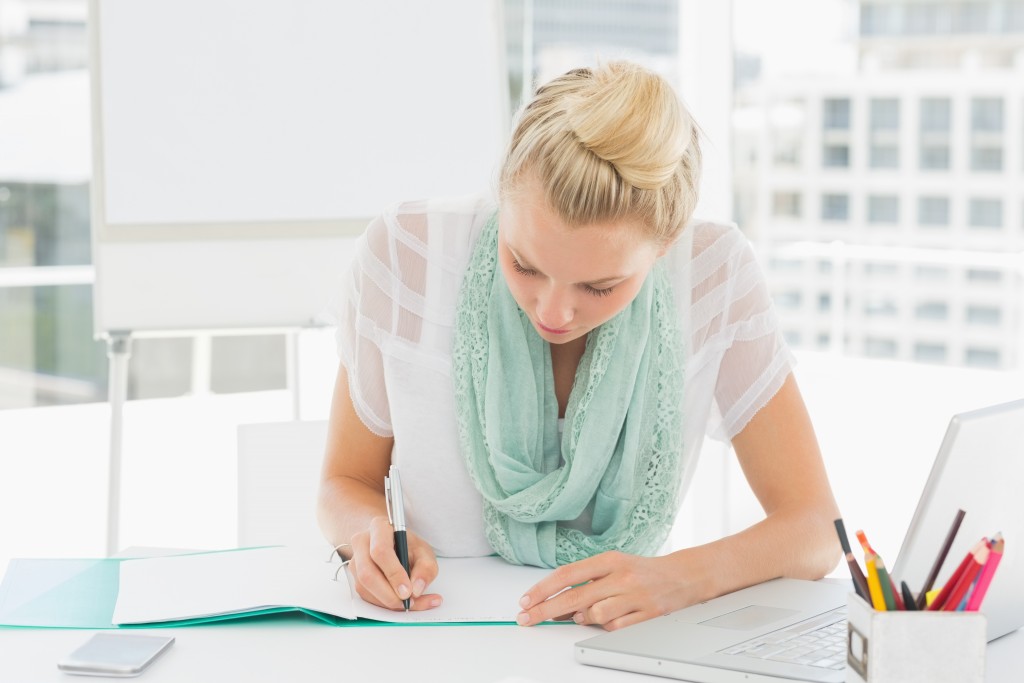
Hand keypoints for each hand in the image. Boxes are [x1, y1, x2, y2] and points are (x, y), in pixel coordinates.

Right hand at [347, 515, 441, 610]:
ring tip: (412, 603)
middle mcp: (361, 543)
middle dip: (389, 594)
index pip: (380, 551)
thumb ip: (426, 567)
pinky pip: (366, 597)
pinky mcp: (355, 578)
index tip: (408, 591)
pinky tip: (404, 604)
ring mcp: (355, 562)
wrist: (392, 544)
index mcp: (379, 528)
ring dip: (388, 602)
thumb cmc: (408, 545)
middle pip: (367, 573)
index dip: (394, 573)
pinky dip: (386, 605)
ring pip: (365, 588)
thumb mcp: (424, 551)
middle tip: (409, 602)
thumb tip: (416, 589)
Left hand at [515, 551, 691, 630]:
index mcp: (609, 560)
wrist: (683, 576)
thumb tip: (556, 602)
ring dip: (584, 619)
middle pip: (574, 597)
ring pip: (594, 615)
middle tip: (527, 618)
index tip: (526, 600)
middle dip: (545, 610)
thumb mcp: (612, 566)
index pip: (567, 575)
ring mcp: (635, 596)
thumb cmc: (641, 571)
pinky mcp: (647, 615)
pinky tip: (608, 619)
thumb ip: (586, 581)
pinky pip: (615, 628)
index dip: (543, 589)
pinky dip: (606, 627)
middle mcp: (621, 576)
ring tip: (586, 614)